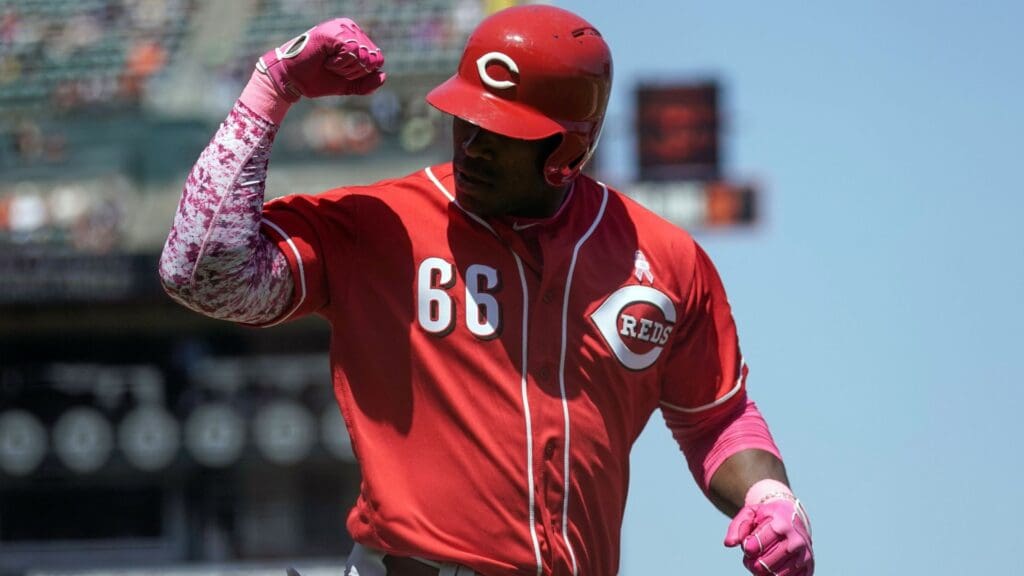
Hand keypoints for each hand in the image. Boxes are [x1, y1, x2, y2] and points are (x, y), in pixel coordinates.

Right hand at [256, 18, 385, 101]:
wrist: (293, 80)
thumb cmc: (317, 79)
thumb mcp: (347, 85)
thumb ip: (366, 83)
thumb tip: (384, 76)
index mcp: (356, 37)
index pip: (377, 60)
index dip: (362, 73)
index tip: (342, 72)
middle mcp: (350, 28)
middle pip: (372, 58)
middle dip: (354, 72)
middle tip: (334, 68)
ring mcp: (341, 28)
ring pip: (362, 55)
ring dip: (346, 68)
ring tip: (329, 63)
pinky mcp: (333, 31)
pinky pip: (351, 51)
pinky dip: (340, 63)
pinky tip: (327, 60)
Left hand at [724, 495, 813, 575]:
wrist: (794, 517)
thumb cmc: (768, 516)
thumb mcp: (751, 513)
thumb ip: (737, 526)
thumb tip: (729, 543)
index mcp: (781, 525)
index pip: (756, 546)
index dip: (747, 548)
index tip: (748, 545)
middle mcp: (796, 541)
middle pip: (764, 564)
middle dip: (752, 563)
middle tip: (750, 558)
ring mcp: (804, 556)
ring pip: (776, 575)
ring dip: (763, 573)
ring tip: (760, 562)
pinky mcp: (809, 568)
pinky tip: (772, 569)